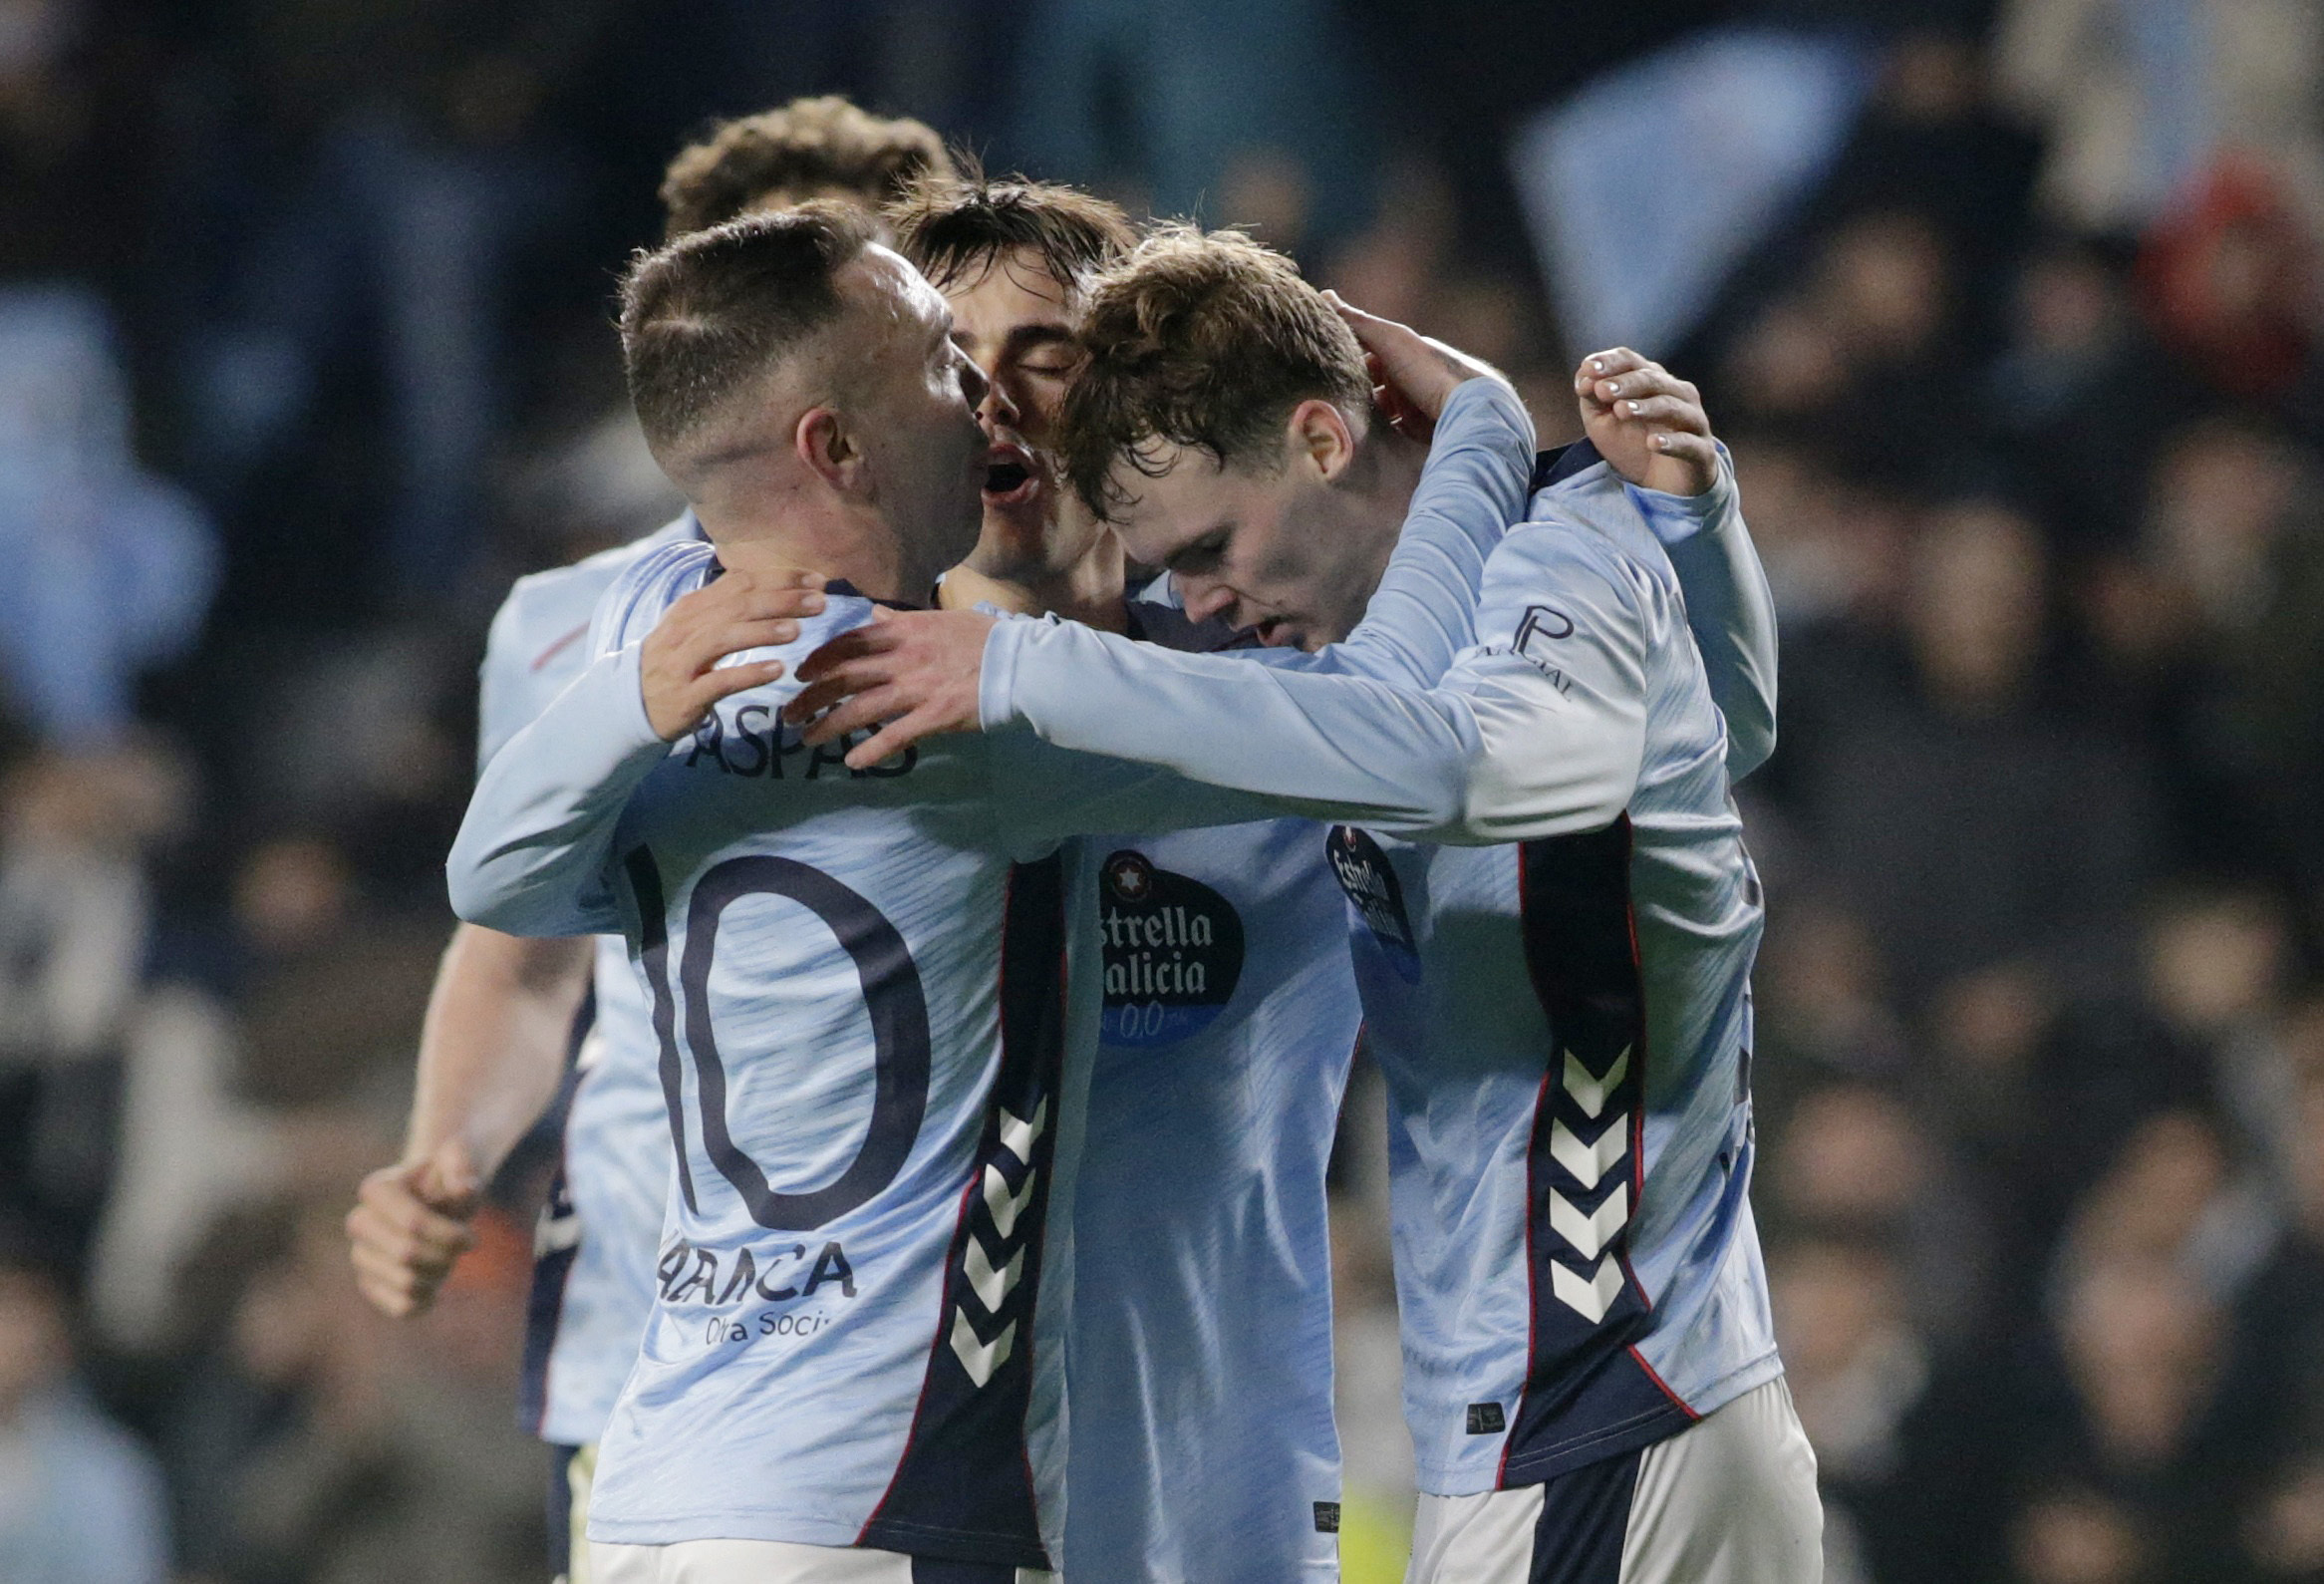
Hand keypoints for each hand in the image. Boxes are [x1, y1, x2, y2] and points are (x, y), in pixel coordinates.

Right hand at [345, 1135, 479, 1318]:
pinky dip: (426, 1302)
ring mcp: (361, 1255)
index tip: (472, 1239)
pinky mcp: (370, 1283)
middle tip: (463, 1247)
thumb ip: (463, 1168)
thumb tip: (464, 1190)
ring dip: (440, 1275)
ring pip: (406, 1283)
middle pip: (407, 1255)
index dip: (450, 1236)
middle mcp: (359, 1222)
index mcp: (377, 1189)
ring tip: (448, 1259)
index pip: (414, 1223)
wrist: (436, 1195)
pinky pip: (399, 1308)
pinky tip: (436, 1288)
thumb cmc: (449, 1177)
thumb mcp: (460, 1161)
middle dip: (445, 1256)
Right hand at [640, 568, 826, 739]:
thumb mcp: (694, 627)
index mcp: (691, 608)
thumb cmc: (675, 662)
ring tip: (798, 630)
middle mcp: (685, 630)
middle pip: (737, 607)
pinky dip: (749, 673)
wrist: (631, 705)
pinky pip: (719, 681)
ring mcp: (682, 662)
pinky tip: (777, 670)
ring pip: (725, 638)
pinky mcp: (685, 696)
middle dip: (781, 601)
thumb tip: (769, 581)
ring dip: (763, 632)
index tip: (816, 579)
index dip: (779, 579)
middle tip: (819, 601)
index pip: (739, 584)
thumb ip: (726, 605)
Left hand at [783, 608, 995, 768]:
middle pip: (843, 677)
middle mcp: (903, 658)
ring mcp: (917, 689)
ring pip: (860, 708)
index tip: (801, 673)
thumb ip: (902, 619)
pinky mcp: (934, 717)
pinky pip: (896, 736)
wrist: (1022, 664)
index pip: (848, 642)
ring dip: (829, 725)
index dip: (819, 659)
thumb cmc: (985, 640)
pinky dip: (872, 750)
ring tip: (808, 739)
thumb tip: (873, 614)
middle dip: (810, 696)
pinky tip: (853, 763)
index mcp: (904, 632)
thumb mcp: (941, 618)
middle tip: (790, 713)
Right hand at [1322, 291, 1506, 441]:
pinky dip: (1380, 439)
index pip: (1365, 356)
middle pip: (1371, 387)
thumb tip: (1325, 295)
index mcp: (1403, 353)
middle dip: (1350, 395)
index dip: (1343, 361)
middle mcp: (1409, 379)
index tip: (1316, 372)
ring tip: (1336, 427)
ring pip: (1381, 414)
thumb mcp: (1391, 340)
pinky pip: (1394, 436)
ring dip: (1363, 419)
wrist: (1471, 409)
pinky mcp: (1420, 434)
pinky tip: (1362, 444)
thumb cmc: (1430, 369)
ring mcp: (1415, 407)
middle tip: (1322, 405)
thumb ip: (1358, 323)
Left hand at [1575, 347, 1718, 496]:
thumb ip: (1593, 399)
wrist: (1663, 486)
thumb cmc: (1633, 445)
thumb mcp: (1604, 422)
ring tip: (1621, 411)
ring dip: (1646, 407)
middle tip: (1602, 390)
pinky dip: (1672, 442)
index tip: (1589, 369)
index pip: (1632, 362)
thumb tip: (1584, 377)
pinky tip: (1653, 443)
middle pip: (1652, 380)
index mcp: (1653, 381)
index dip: (1611, 363)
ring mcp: (1693, 421)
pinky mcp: (1702, 451)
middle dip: (1626, 383)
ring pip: (1671, 406)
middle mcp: (1677, 394)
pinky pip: (1689, 443)